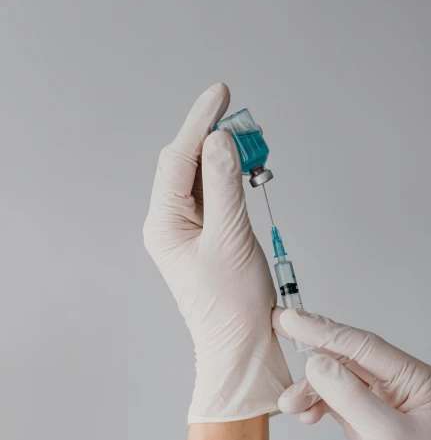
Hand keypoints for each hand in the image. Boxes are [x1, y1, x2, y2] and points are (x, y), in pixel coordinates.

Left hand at [144, 83, 291, 422]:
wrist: (243, 346)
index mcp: (165, 225)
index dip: (200, 123)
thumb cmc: (234, 304)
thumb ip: (224, 186)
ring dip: (227, 158)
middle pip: (188, 165)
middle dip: (215, 139)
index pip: (178, 160)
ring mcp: (189, 231)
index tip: (221, 93)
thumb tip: (220, 141)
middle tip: (247, 123)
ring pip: (204, 179)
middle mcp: (171, 224)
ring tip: (255, 146)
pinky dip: (233, 180)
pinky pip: (216, 197)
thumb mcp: (231, 239)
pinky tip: (249, 172)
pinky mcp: (209, 237)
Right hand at [273, 308, 430, 439]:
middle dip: (314, 356)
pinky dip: (317, 404)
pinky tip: (306, 414)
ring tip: (290, 403)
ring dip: (311, 388)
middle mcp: (400, 385)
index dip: (326, 331)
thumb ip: (351, 397)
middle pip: (348, 360)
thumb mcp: (388, 436)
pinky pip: (336, 401)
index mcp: (416, 379)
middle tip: (279, 329)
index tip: (292, 319)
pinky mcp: (367, 421)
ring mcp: (383, 403)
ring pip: (338, 381)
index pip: (365, 347)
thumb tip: (317, 362)